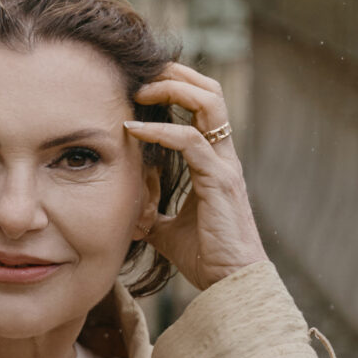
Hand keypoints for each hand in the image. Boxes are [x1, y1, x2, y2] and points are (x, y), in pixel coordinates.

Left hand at [122, 62, 266, 291]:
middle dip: (176, 74)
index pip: (202, 106)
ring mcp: (223, 165)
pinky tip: (132, 130)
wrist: (230, 283)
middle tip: (140, 74)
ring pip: (208, 104)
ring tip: (138, 91)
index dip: (176, 86)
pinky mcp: (219, 181)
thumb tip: (128, 205)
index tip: (142, 83)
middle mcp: (223, 156)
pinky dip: (160, 132)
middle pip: (210, 92)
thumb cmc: (206, 257)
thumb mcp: (166, 229)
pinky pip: (191, 142)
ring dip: (172, 89)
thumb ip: (151, 210)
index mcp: (214, 161)